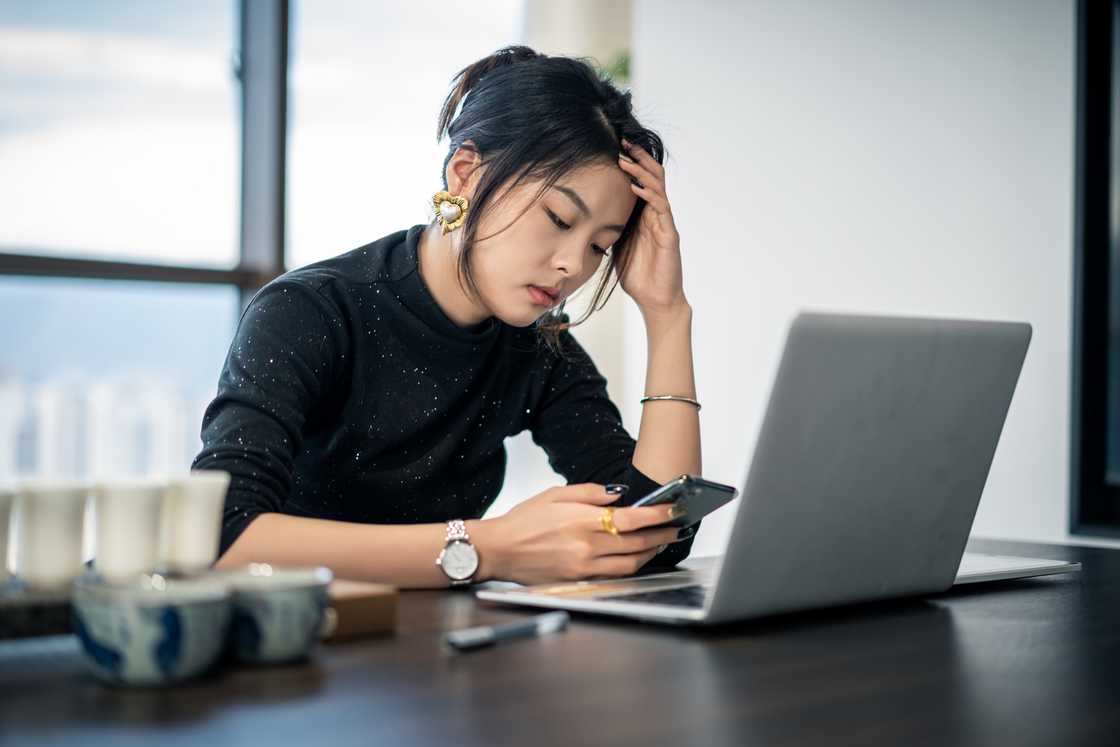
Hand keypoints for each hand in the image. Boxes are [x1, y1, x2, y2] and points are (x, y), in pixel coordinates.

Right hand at [482, 483, 682, 584]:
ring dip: (651, 553)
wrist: (499, 550)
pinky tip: (637, 558)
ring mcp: (585, 567)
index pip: (633, 518)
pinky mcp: (580, 580)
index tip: (674, 510)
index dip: (658, 515)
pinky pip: (614, 575)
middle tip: (676, 527)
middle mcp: (588, 546)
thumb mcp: (555, 494)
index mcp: (583, 520)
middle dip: (661, 534)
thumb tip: (619, 494)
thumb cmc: (524, 520)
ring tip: (661, 542)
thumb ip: (591, 492)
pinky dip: (631, 566)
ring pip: (630, 563)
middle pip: (638, 543)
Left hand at [616, 138, 686, 316]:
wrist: (656, 301)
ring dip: (641, 172)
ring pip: (657, 188)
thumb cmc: (638, 276)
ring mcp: (664, 223)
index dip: (631, 164)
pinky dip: (648, 195)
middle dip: (638, 158)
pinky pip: (661, 209)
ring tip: (625, 160)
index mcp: (644, 216)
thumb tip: (587, 216)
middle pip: (652, 177)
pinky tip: (635, 187)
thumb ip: (610, 229)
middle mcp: (656, 215)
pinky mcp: (670, 235)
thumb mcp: (617, 246)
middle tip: (622, 142)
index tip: (614, 148)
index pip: (640, 181)